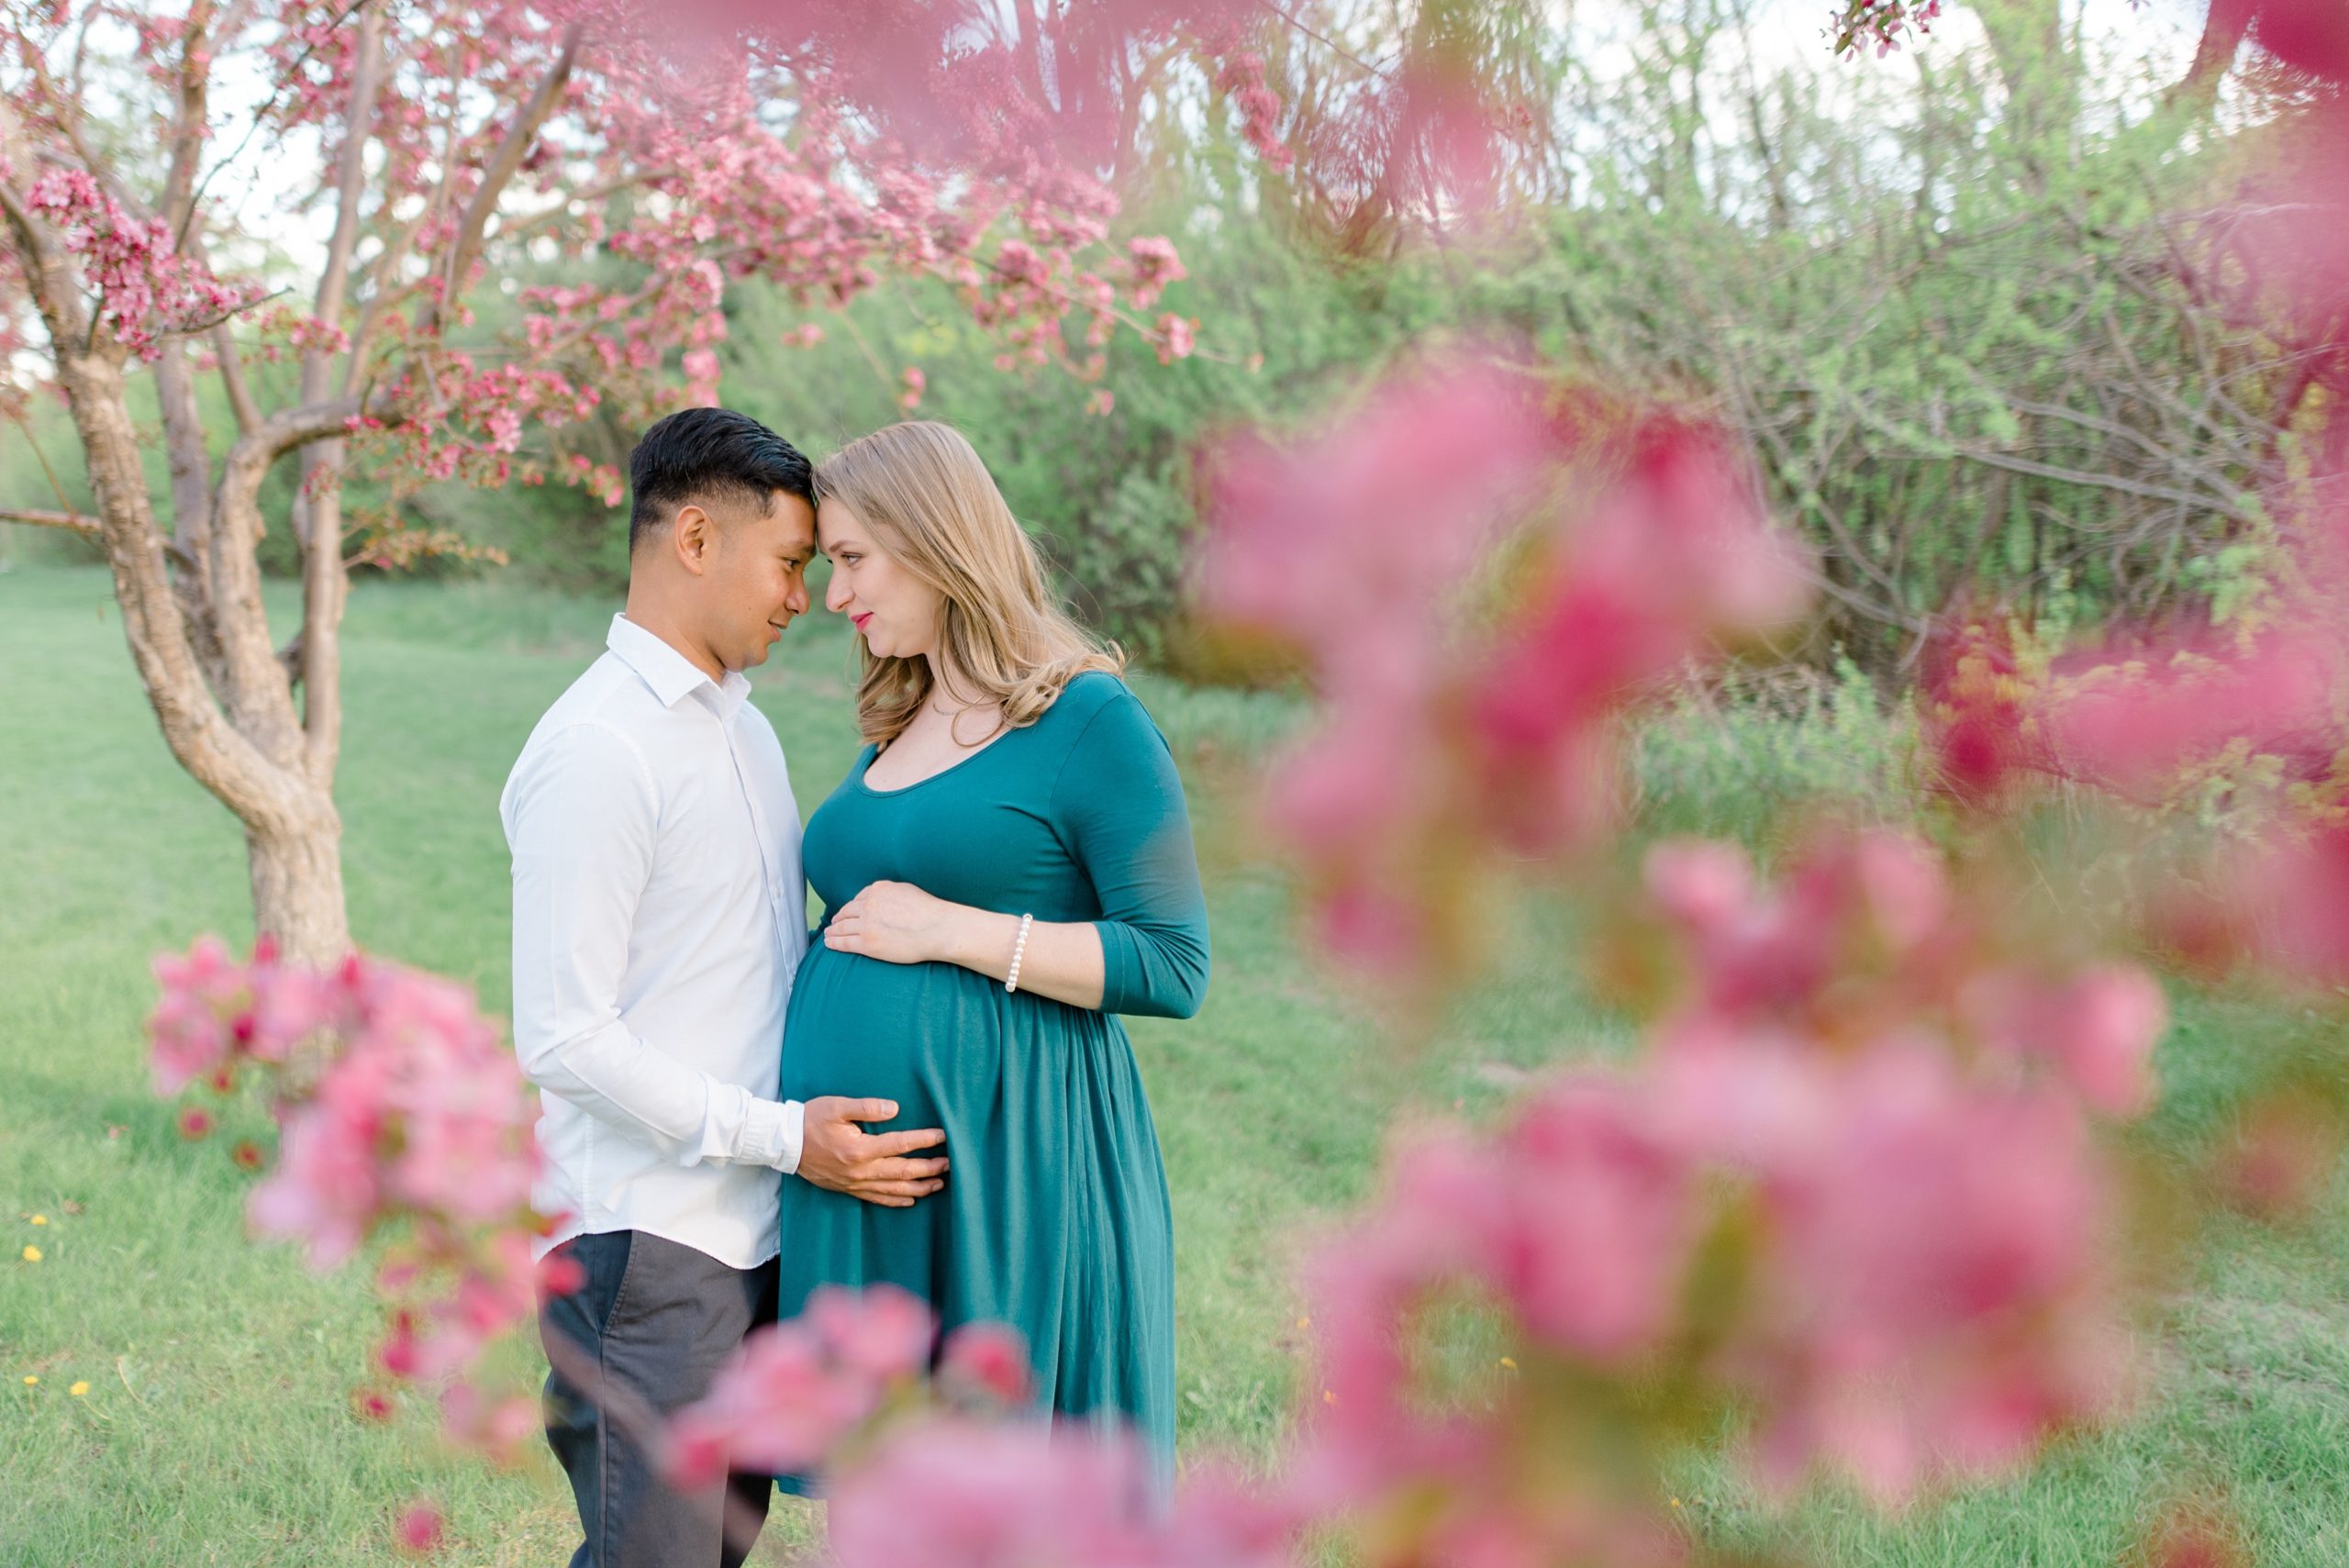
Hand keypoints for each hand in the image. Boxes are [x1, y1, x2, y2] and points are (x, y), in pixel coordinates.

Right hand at [795, 1096, 947, 1207]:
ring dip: (919, 1187)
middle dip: (929, 1167)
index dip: (924, 1140)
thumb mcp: (836, 1106)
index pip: (900, 1144)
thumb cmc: (810, 1120)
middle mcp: (860, 1170)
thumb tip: (895, 1109)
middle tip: (950, 1163)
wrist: (785, 1144)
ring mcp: (855, 1183)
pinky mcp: (848, 1189)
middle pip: (903, 1171)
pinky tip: (911, 1199)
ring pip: (894, 1190)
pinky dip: (897, 1200)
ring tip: (939, 1183)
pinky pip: (878, 1198)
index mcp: (859, 1149)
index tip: (942, 1135)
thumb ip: (867, 1107)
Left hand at [824, 880, 959, 965]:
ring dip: (833, 930)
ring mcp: (866, 924)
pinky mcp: (867, 943)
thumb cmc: (930, 912)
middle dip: (839, 918)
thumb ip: (891, 892)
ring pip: (842, 927)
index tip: (847, 912)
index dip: (851, 907)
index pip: (859, 898)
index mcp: (879, 890)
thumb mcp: (908, 891)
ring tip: (828, 934)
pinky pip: (844, 942)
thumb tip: (885, 896)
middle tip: (834, 924)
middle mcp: (869, 904)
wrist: (938, 929)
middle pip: (847, 911)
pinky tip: (829, 943)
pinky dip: (834, 942)